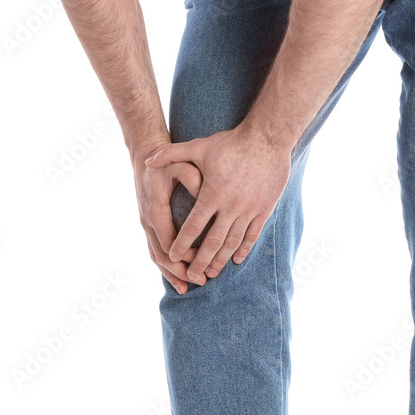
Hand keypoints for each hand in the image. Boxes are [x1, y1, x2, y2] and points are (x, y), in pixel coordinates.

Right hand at [133, 153, 204, 294]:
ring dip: (171, 274)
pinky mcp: (149, 227)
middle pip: (162, 255)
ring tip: (187, 288)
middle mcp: (148, 221)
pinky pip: (154, 251)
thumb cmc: (167, 162)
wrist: (146, 157)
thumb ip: (192, 178)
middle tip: (200, 282)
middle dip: (180, 271)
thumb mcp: (179, 164)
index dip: (186, 255)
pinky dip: (164, 267)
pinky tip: (176, 279)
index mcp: (156, 210)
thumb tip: (205, 194)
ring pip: (156, 257)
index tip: (203, 264)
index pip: (170, 240)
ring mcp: (146, 226)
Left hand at [144, 125, 291, 281]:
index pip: (193, 225)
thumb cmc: (232, 143)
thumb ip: (171, 153)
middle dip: (201, 260)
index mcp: (212, 194)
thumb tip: (147, 160)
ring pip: (233, 242)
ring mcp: (249, 209)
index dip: (182, 242)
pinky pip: (252, 235)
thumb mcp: (199, 146)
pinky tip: (237, 260)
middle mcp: (230, 206)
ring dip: (221, 259)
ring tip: (212, 273)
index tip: (173, 255)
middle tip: (192, 276)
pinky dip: (244, 249)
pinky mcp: (263, 209)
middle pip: (213, 241)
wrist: (267, 139)